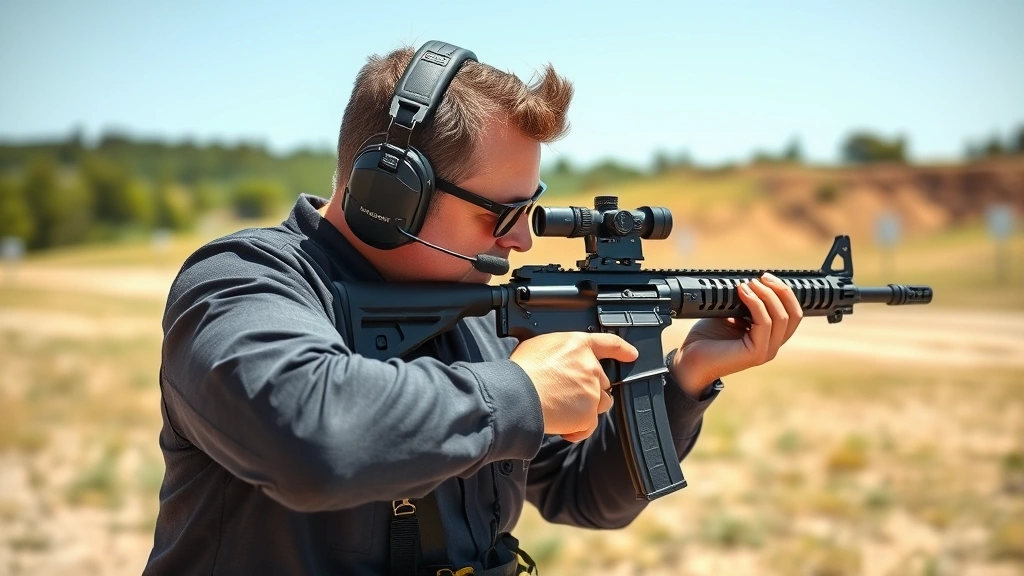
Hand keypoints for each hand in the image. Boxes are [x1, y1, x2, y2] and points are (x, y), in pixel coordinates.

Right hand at [510, 332, 637, 441]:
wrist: (517, 395)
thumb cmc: (521, 371)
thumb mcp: (538, 346)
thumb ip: (558, 351)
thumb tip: (558, 359)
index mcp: (577, 345)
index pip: (608, 343)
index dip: (622, 350)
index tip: (631, 355)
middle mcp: (589, 366)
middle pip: (602, 380)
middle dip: (589, 388)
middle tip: (567, 394)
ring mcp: (591, 391)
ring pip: (601, 403)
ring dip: (587, 408)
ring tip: (564, 410)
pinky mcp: (588, 414)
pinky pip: (589, 426)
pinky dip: (577, 430)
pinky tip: (563, 427)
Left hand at [671, 272, 803, 397]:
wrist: (690, 360)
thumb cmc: (707, 338)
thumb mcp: (730, 315)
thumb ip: (744, 303)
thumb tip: (751, 283)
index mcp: (770, 336)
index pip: (792, 313)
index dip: (785, 293)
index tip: (766, 277)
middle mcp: (772, 345)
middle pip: (794, 314)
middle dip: (781, 291)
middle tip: (763, 277)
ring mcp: (766, 351)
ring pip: (781, 317)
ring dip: (767, 295)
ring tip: (749, 284)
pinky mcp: (756, 353)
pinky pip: (764, 323)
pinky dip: (755, 303)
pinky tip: (742, 293)